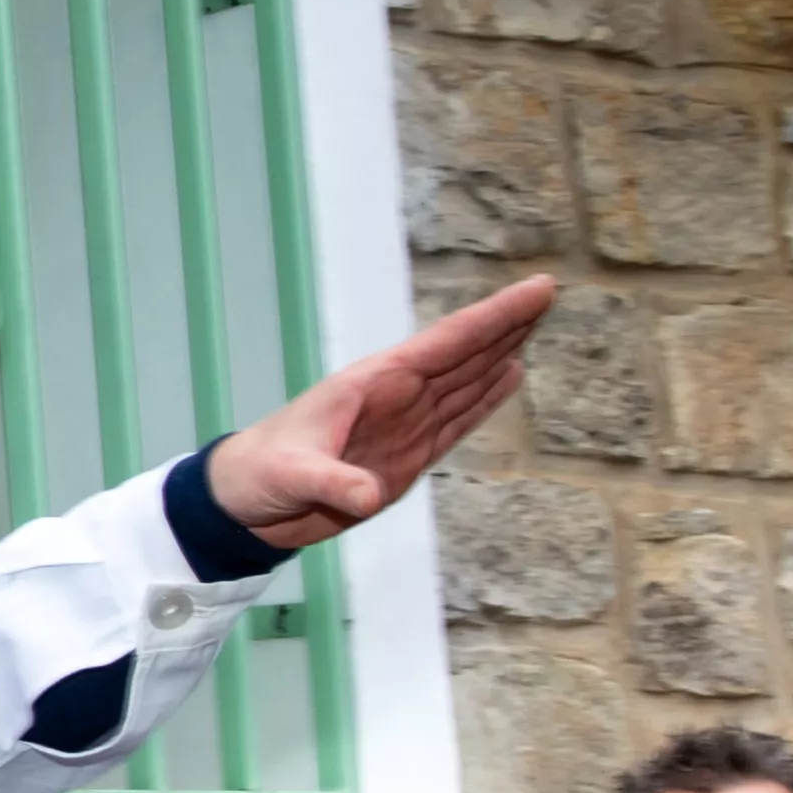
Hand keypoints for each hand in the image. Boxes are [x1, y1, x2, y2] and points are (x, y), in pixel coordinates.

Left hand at [202, 278, 556, 553]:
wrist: (245, 502)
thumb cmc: (260, 474)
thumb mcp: (292, 477)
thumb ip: (332, 483)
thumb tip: (367, 497)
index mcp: (373, 384)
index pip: (445, 344)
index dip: (493, 318)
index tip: (536, 291)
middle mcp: (396, 397)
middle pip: (463, 354)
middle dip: (506, 325)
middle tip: (548, 293)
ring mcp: (404, 424)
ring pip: (465, 382)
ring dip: (501, 354)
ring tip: (538, 324)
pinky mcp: (408, 455)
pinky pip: (457, 421)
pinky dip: (485, 398)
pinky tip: (509, 375)